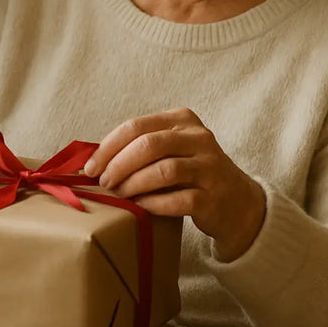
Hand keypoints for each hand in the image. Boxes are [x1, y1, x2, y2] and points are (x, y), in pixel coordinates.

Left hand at [84, 108, 265, 261]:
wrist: (236, 202)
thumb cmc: (192, 173)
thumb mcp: (172, 149)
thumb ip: (141, 147)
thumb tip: (93, 159)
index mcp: (183, 120)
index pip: (137, 126)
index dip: (109, 146)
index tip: (91, 167)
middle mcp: (200, 138)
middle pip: (149, 145)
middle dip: (119, 165)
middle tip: (104, 182)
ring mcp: (210, 167)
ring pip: (164, 171)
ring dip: (134, 184)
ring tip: (120, 194)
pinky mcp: (214, 197)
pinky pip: (178, 199)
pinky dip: (153, 203)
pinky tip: (140, 206)